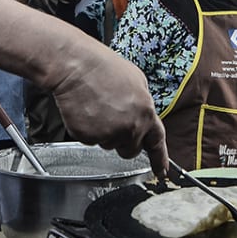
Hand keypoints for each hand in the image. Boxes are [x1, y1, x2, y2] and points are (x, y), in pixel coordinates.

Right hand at [52, 51, 167, 176]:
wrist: (75, 65)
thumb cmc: (102, 67)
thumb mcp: (136, 79)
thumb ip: (143, 104)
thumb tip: (141, 115)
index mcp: (145, 112)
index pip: (156, 142)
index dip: (159, 160)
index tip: (161, 172)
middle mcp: (131, 127)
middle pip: (129, 149)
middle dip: (122, 140)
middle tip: (111, 117)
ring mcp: (110, 133)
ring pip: (108, 144)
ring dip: (103, 131)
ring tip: (96, 106)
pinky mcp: (89, 137)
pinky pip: (90, 140)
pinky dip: (87, 129)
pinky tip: (85, 110)